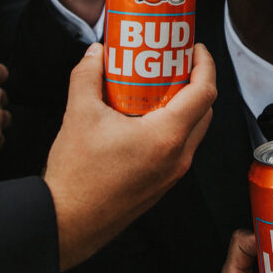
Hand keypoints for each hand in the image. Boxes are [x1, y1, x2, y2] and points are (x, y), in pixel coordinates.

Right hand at [44, 42, 215, 270]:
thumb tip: (96, 53)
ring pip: (194, 130)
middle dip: (195, 82)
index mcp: (167, 136)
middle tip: (174, 65)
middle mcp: (178, 157)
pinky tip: (146, 118)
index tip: (194, 49)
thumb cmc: (77, 176)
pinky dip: (174, 127)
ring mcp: (173, 174)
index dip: (205, 65)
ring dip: (185, 105)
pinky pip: (181, 148)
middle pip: (205, 110)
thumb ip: (87, 76)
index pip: (205, 92)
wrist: (67, 223)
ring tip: (159, 88)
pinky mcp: (162, 184)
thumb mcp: (79, 114)